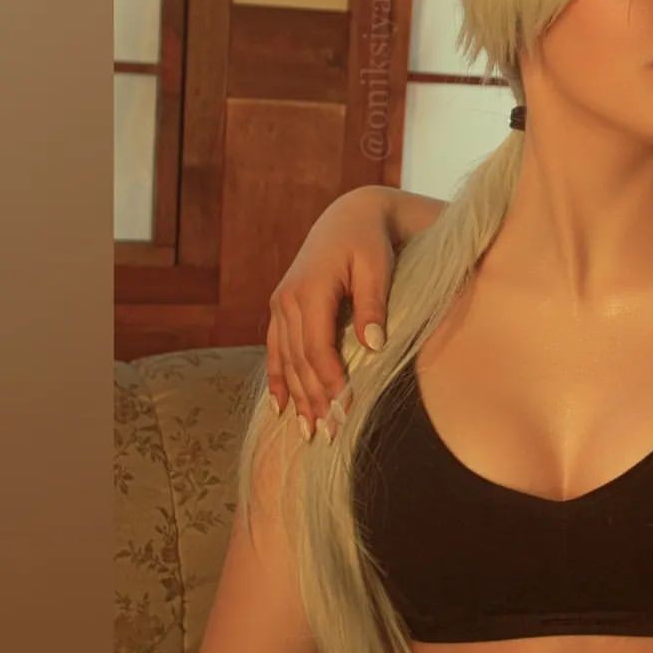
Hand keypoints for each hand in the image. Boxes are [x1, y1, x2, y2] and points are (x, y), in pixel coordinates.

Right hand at [266, 187, 396, 437]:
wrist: (350, 217)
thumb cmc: (370, 242)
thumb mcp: (377, 267)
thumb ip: (373, 306)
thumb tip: (373, 347)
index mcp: (310, 291)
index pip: (317, 348)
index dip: (330, 382)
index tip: (345, 409)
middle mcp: (287, 300)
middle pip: (299, 361)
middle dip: (313, 400)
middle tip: (328, 436)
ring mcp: (280, 304)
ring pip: (286, 360)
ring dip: (296, 398)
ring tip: (308, 432)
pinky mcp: (281, 308)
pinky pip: (275, 350)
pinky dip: (278, 379)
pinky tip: (280, 407)